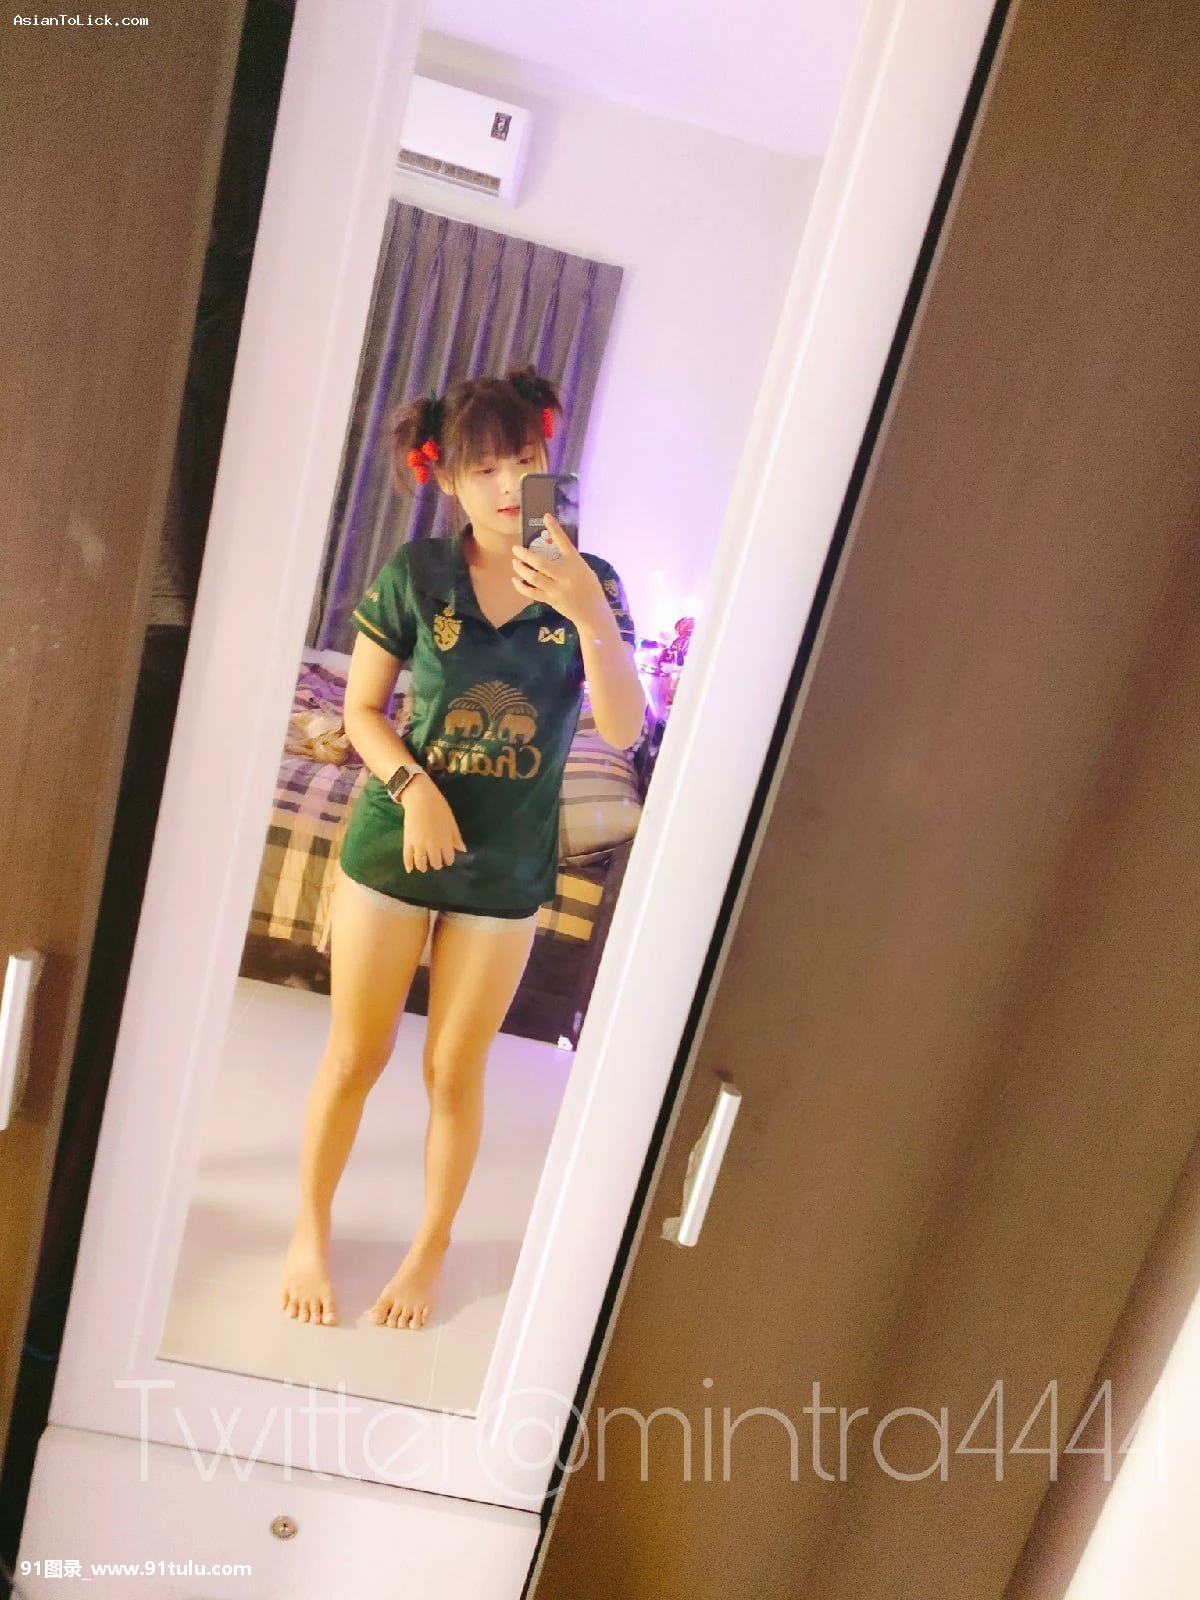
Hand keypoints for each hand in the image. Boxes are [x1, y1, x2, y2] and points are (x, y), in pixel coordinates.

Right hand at [398, 775, 466, 871]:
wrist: (420, 798)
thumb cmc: (439, 807)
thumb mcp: (451, 822)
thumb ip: (456, 837)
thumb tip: (462, 850)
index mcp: (445, 841)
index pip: (448, 857)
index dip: (448, 860)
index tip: (447, 859)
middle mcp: (432, 846)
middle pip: (435, 862)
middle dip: (437, 863)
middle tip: (436, 862)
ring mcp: (418, 844)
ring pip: (421, 862)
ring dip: (424, 866)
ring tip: (425, 867)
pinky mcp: (407, 841)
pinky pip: (407, 856)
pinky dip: (408, 864)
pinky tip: (410, 869)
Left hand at [511, 514, 605, 629]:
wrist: (593, 613)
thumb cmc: (590, 589)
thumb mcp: (585, 570)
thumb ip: (570, 561)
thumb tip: (552, 550)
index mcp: (576, 563)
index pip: (564, 542)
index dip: (554, 529)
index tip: (546, 516)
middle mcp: (565, 575)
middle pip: (540, 563)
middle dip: (525, 555)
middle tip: (516, 549)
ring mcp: (557, 588)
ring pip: (533, 577)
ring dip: (521, 569)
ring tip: (515, 562)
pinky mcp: (551, 600)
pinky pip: (532, 593)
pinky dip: (522, 587)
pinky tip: (516, 580)